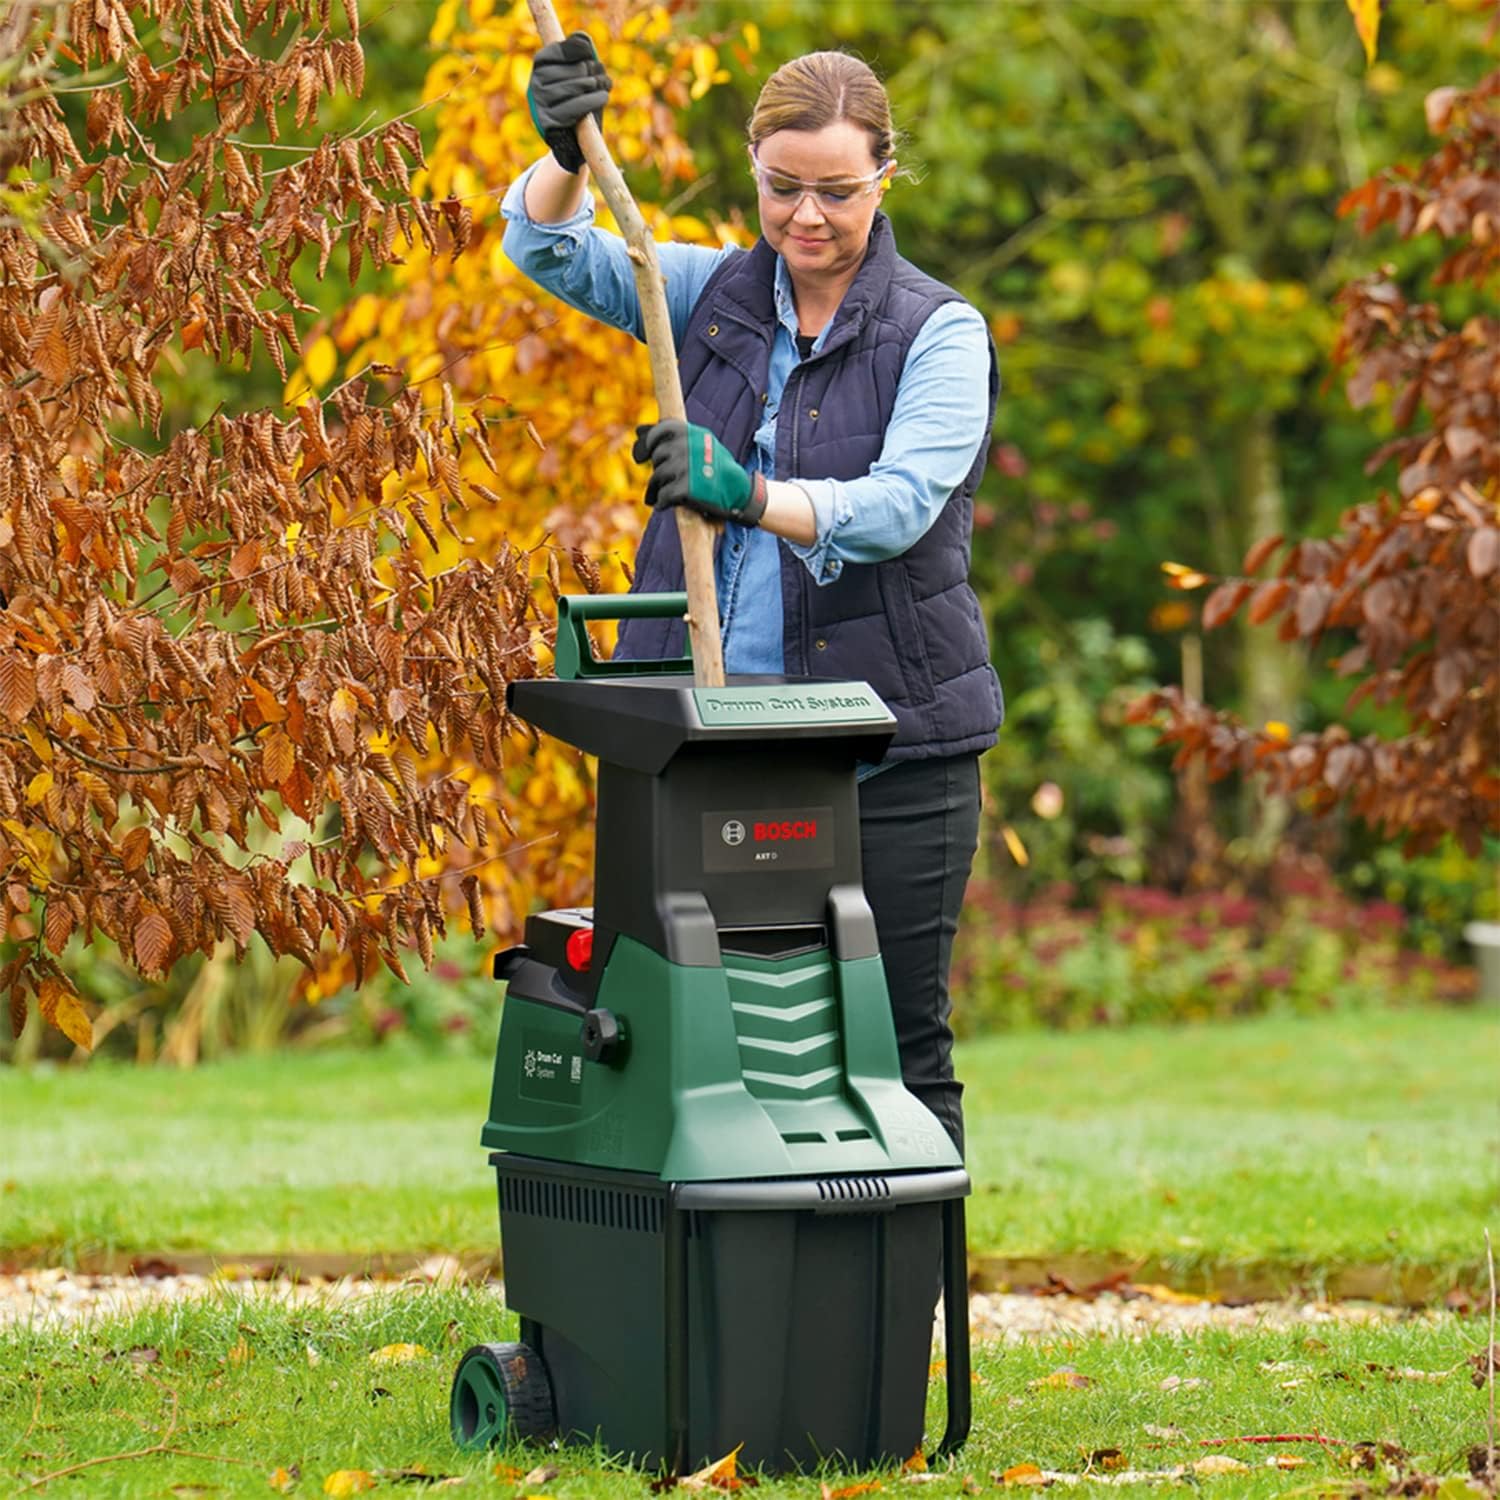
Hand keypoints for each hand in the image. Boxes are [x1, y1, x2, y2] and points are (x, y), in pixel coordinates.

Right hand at [527, 32, 611, 173]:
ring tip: (604, 86)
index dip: (576, 50)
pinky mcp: (548, 123)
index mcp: (539, 68)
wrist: (574, 144)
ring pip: (574, 87)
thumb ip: (580, 54)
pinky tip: (603, 97)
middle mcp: (535, 84)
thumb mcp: (579, 76)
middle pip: (571, 69)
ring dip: (595, 85)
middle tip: (602, 76)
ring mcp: (540, 105)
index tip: (589, 54)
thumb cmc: (579, 103)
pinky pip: (574, 108)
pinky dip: (592, 101)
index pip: (558, 51)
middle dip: (591, 71)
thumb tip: (582, 38)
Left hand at [632, 420, 767, 524]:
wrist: (739, 492)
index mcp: (691, 433)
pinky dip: (662, 502)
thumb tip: (637, 431)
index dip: (650, 443)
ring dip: (657, 488)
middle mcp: (686, 447)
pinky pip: (663, 496)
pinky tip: (666, 504)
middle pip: (657, 458)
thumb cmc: (717, 468)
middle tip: (669, 479)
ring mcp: (685, 467)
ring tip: (665, 494)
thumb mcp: (699, 444)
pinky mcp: (684, 488)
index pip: (660, 431)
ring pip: (657, 477)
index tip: (646, 454)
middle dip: (659, 470)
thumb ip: (671, 438)